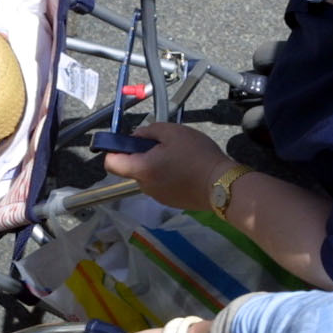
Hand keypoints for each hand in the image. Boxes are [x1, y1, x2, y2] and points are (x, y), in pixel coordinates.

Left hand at [101, 122, 233, 212]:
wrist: (222, 185)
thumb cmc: (196, 156)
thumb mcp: (173, 132)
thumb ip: (149, 131)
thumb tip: (137, 136)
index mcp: (141, 169)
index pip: (111, 163)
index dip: (114, 150)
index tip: (128, 142)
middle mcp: (144, 187)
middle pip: (132, 168)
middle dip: (142, 155)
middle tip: (163, 145)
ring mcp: (157, 197)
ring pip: (147, 176)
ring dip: (155, 165)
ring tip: (178, 157)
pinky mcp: (170, 202)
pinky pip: (160, 185)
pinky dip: (166, 176)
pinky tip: (185, 169)